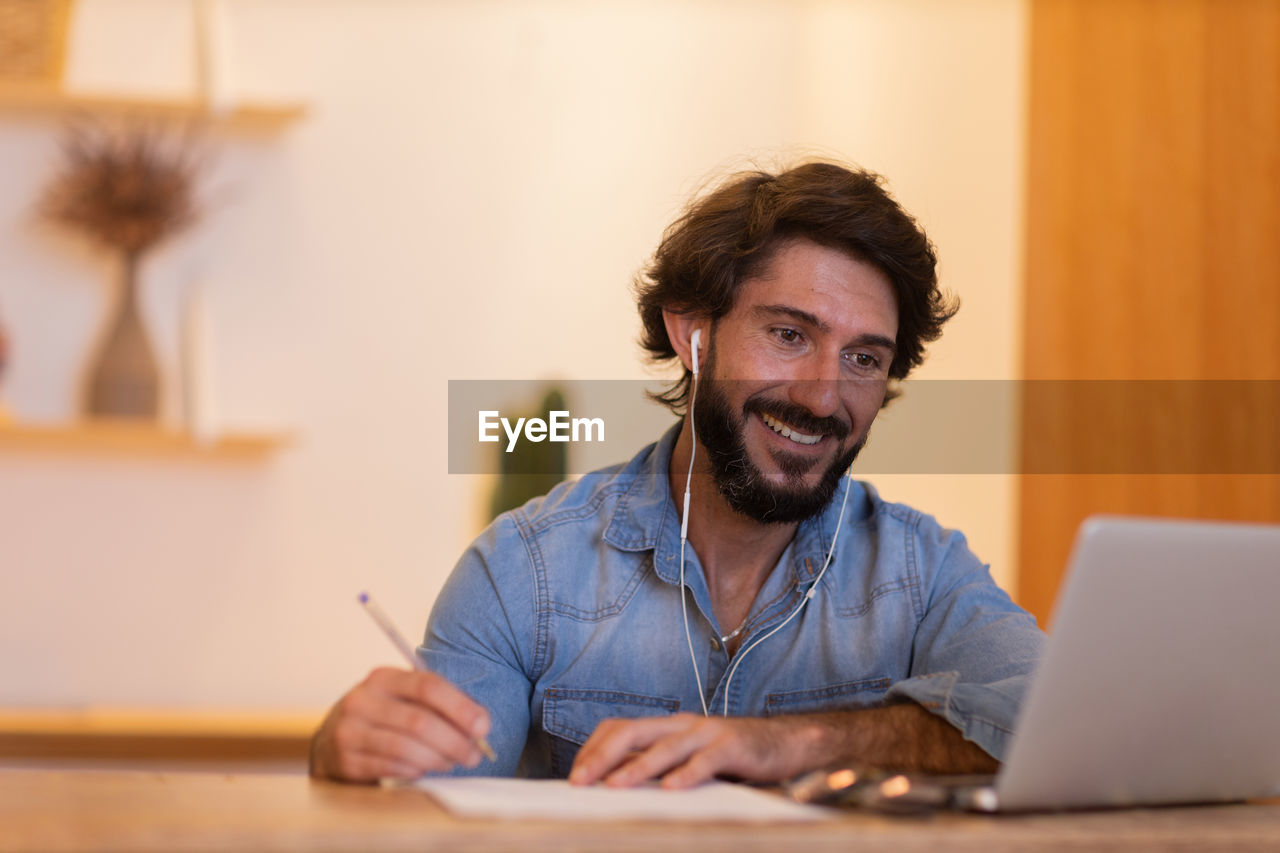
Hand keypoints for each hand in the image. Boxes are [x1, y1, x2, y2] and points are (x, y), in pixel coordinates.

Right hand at [309, 667, 490, 782]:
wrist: (330, 744)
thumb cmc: (382, 719)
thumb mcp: (402, 700)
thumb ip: (437, 705)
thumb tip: (480, 723)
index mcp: (383, 677)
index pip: (427, 685)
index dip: (460, 707)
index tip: (483, 727)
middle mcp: (362, 699)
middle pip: (419, 720)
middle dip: (454, 741)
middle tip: (473, 755)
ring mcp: (349, 730)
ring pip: (406, 747)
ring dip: (437, 759)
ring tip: (452, 763)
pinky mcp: (346, 760)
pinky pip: (390, 767)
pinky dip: (414, 770)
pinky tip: (425, 770)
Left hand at [568, 713, 811, 788]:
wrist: (784, 744)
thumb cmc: (731, 756)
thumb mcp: (688, 759)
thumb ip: (658, 767)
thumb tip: (615, 785)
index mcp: (667, 727)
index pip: (619, 727)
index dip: (593, 749)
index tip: (575, 776)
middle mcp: (682, 725)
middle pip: (632, 730)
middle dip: (602, 756)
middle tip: (581, 781)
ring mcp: (707, 733)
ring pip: (665, 746)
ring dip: (637, 767)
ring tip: (616, 785)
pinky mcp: (732, 746)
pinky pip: (706, 760)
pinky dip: (686, 774)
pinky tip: (672, 789)